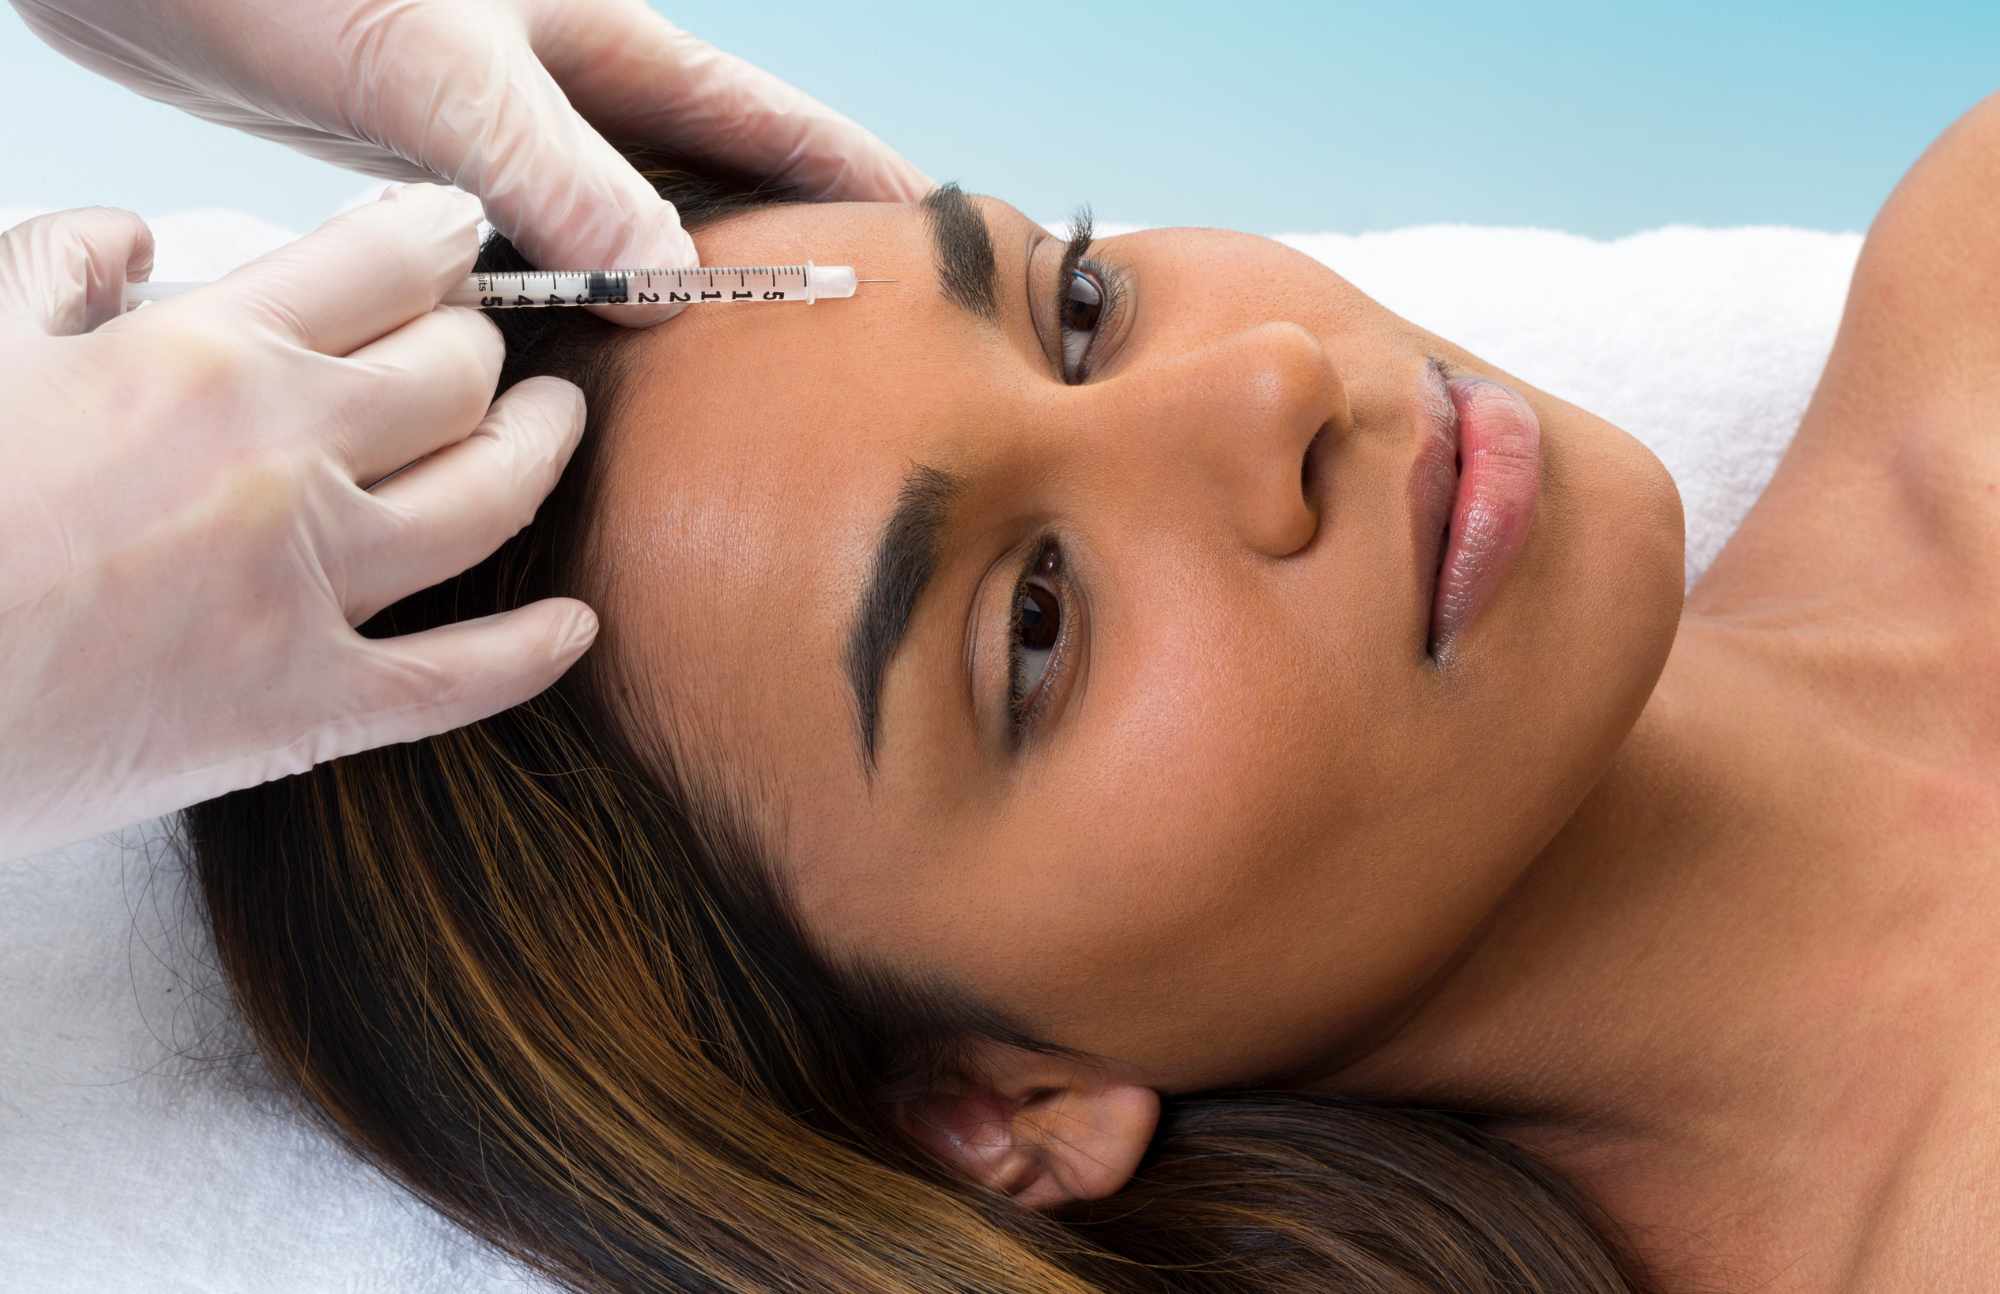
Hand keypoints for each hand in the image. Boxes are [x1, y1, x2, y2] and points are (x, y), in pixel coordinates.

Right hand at [0, 186, 596, 857]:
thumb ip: (59, 272)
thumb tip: (130, 239)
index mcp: (206, 359)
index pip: (383, 265)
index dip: (439, 240)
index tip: (458, 236)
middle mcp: (286, 464)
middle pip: (455, 377)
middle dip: (486, 346)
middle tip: (487, 344)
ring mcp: (308, 594)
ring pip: (492, 501)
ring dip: (542, 453)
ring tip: (554, 427)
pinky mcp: (303, 712)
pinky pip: (461, 681)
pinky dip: (534, 652)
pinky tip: (577, 625)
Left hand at [10, 0, 932, 324]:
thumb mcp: (443, 72)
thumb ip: (557, 176)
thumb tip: (668, 290)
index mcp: (602, 46)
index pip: (768, 122)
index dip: (854, 179)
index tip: (935, 235)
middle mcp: (567, 88)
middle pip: (710, 182)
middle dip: (781, 248)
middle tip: (845, 336)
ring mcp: (503, 129)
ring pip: (621, 223)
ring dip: (670, 290)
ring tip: (730, 371)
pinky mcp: (431, 166)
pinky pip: (533, 246)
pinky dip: (566, 300)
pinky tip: (572, 353)